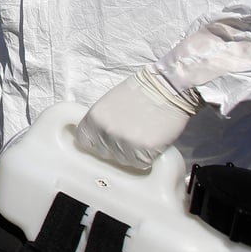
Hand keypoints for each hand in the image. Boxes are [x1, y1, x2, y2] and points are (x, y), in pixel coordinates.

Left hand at [74, 65, 201, 170]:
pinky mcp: (144, 151)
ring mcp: (124, 143)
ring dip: (132, 153)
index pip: (84, 141)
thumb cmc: (141, 91)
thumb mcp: (110, 101)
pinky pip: (141, 163)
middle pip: (104, 153)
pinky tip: (151, 141)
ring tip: (143, 136)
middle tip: (129, 135)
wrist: (166, 88)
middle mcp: (106, 132)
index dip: (95, 142)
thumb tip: (99, 135)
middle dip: (114, 148)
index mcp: (94, 118)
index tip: (103, 142)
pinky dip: (147, 157)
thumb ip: (101, 120)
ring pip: (123, 160)